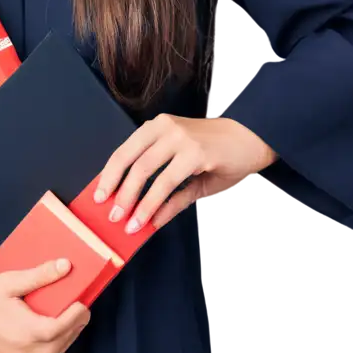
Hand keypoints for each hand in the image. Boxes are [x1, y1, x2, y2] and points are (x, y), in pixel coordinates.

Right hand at [0, 259, 90, 352]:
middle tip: (81, 312)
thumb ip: (40, 276)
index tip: (84, 303)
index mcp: (28, 332)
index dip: (77, 315)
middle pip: (60, 344)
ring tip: (69, 327)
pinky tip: (49, 348)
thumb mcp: (10, 282)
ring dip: (63, 344)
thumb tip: (65, 266)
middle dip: (74, 328)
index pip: (63, 326)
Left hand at [94, 114, 277, 233]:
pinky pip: (170, 184)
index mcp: (157, 127)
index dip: (108, 175)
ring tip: (129, 224)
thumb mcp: (186, 169)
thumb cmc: (218, 152)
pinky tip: (153, 220)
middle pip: (132, 162)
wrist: (253, 139)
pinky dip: (159, 205)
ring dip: (137, 203)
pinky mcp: (197, 153)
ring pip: (147, 172)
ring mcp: (181, 138)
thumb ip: (165, 190)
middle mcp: (165, 128)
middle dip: (119, 193)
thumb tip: (144, 218)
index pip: (124, 151)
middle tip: (112, 217)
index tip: (98, 196)